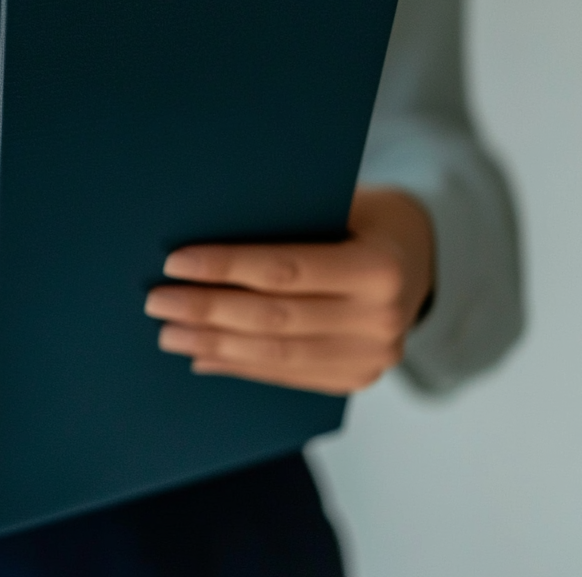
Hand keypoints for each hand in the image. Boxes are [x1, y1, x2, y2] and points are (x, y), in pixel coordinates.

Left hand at [144, 187, 433, 394]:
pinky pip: (287, 374)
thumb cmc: (366, 217)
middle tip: (157, 301)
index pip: (284, 270)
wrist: (423, 257)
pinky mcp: (357, 378)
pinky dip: (239, 365)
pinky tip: (202, 356)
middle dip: (207, 310)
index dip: (224, 268)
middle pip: (274, 318)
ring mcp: (372, 358)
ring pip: (275, 354)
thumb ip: (286, 220)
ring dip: (214, 345)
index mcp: (379, 269)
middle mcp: (382, 320)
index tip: (175, 263)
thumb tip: (205, 234)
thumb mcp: (341, 202)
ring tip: (170, 332)